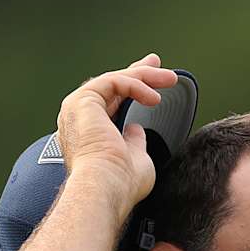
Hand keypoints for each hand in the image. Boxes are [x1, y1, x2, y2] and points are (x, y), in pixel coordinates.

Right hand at [54, 54, 178, 212]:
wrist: (106, 187)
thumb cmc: (121, 183)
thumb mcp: (136, 158)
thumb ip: (135, 142)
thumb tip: (136, 130)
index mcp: (90, 132)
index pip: (111, 102)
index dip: (132, 88)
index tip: (154, 83)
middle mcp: (80, 117)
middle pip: (111, 86)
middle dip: (138, 72)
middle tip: (158, 64)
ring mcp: (79, 108)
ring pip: (114, 81)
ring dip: (144, 76)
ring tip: (170, 79)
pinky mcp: (83, 100)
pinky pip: (114, 82)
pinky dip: (137, 85)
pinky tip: (154, 97)